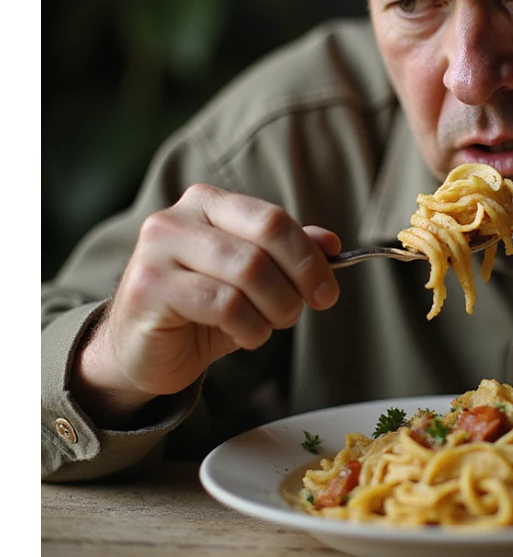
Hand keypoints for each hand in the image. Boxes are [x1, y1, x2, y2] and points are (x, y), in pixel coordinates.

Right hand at [72, 184, 341, 425]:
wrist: (138, 353)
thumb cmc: (200, 312)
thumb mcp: (251, 280)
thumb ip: (286, 254)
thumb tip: (330, 242)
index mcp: (207, 203)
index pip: (273, 218)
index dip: (308, 255)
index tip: (327, 289)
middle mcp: (177, 218)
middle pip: (264, 239)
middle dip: (298, 279)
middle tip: (308, 307)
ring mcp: (157, 250)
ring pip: (248, 271)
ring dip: (275, 308)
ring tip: (269, 326)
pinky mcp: (149, 288)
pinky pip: (224, 304)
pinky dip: (250, 327)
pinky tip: (245, 336)